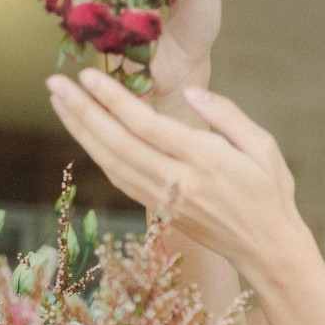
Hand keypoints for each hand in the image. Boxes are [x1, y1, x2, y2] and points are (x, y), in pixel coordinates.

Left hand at [46, 69, 301, 272]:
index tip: (88, 75)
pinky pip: (120, 181)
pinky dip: (97, 156)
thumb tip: (189, 93)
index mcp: (207, 161)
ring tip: (59, 102)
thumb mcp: (264, 146)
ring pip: (113, 164)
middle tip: (54, 83)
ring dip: (81, 132)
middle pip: (119, 144)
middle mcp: (180, 183)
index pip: (148, 127)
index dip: (114, 101)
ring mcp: (166, 202)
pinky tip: (83, 134)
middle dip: (84, 111)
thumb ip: (227, 115)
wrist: (268, 249)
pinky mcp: (159, 213)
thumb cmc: (270, 192)